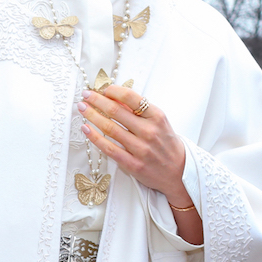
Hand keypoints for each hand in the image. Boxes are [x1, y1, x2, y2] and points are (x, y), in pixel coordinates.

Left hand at [78, 85, 199, 242]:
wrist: (179, 172)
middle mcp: (149, 131)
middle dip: (97, 100)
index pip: (131, 97)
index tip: (102, 88)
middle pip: (116, 111)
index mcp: (157, 117)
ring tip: (82, 108)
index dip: (113, 90)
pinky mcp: (132, 165)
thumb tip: (115, 97)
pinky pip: (108, 148)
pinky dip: (95, 137)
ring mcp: (140, 149)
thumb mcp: (159, 122)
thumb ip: (139, 111)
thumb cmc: (166, 144)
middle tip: (86, 94)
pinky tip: (86, 128)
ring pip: (110, 128)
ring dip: (92, 116)